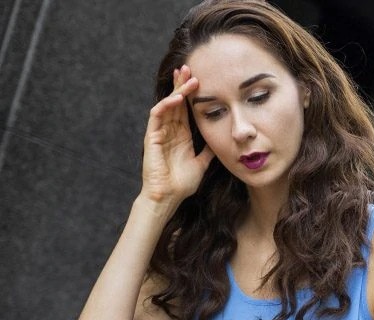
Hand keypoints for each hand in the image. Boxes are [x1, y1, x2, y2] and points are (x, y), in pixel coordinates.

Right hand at [140, 65, 214, 206]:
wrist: (168, 197)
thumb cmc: (182, 184)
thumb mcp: (202, 164)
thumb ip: (209, 151)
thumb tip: (221, 141)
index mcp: (181, 135)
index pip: (186, 108)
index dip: (191, 94)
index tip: (200, 79)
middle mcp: (170, 131)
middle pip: (175, 101)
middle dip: (182, 84)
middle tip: (190, 67)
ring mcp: (160, 132)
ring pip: (167, 104)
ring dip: (176, 90)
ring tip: (187, 77)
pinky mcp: (151, 137)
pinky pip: (157, 115)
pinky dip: (167, 105)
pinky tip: (177, 97)